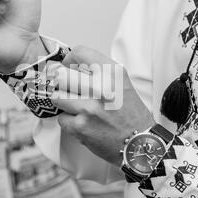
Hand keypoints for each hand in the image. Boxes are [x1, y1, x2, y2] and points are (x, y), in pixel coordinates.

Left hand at [52, 46, 154, 166]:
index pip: (80, 52)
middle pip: (63, 75)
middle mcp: (101, 88)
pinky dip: (69, 121)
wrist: (139, 144)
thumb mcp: (122, 83)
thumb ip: (101, 72)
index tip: (70, 67)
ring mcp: (88, 108)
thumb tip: (74, 65)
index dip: (70, 60)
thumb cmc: (131, 114)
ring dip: (64, 102)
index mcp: (113, 73)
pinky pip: (61, 118)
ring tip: (76, 107)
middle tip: (70, 90)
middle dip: (64, 84)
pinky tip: (82, 123)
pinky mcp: (80, 126)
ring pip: (57, 96)